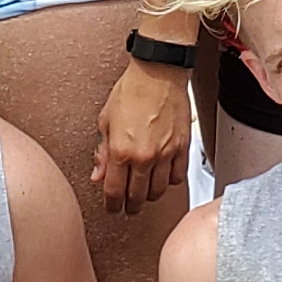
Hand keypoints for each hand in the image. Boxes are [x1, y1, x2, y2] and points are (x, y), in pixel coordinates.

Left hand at [92, 58, 188, 214]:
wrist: (158, 73)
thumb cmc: (131, 91)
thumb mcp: (106, 121)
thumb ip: (102, 152)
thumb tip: (98, 175)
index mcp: (121, 151)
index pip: (115, 192)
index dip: (112, 206)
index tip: (112, 208)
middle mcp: (144, 157)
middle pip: (138, 197)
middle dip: (131, 206)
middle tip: (128, 207)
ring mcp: (166, 154)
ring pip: (159, 191)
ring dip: (150, 196)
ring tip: (145, 193)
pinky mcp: (182, 147)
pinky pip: (178, 176)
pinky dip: (170, 182)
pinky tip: (163, 177)